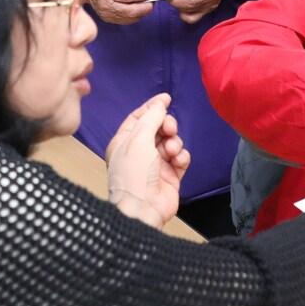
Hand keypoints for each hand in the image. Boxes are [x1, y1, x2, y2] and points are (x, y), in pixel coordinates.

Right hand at [81, 0, 152, 24]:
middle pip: (130, 10)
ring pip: (128, 18)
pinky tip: (138, 10)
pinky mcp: (106, 18)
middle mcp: (105, 4)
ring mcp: (105, 13)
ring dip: (141, 13)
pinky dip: (134, 17)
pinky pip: (124, 21)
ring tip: (147, 5)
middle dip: (145, 7)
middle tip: (152, 1)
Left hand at [106, 93, 189, 228]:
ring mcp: (156, 163)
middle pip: (158, 128)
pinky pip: (180, 157)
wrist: (143, 207)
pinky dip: (181, 157)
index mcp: (124, 141)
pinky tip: (177, 162)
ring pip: (171, 142)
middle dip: (167, 126)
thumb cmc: (134, 172)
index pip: (139, 117)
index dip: (152, 106)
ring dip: (174, 143)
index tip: (167, 98)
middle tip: (169, 129)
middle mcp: (139, 151)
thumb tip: (160, 104)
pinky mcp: (171, 175)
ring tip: (170, 152)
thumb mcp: (138, 139)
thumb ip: (151, 118)